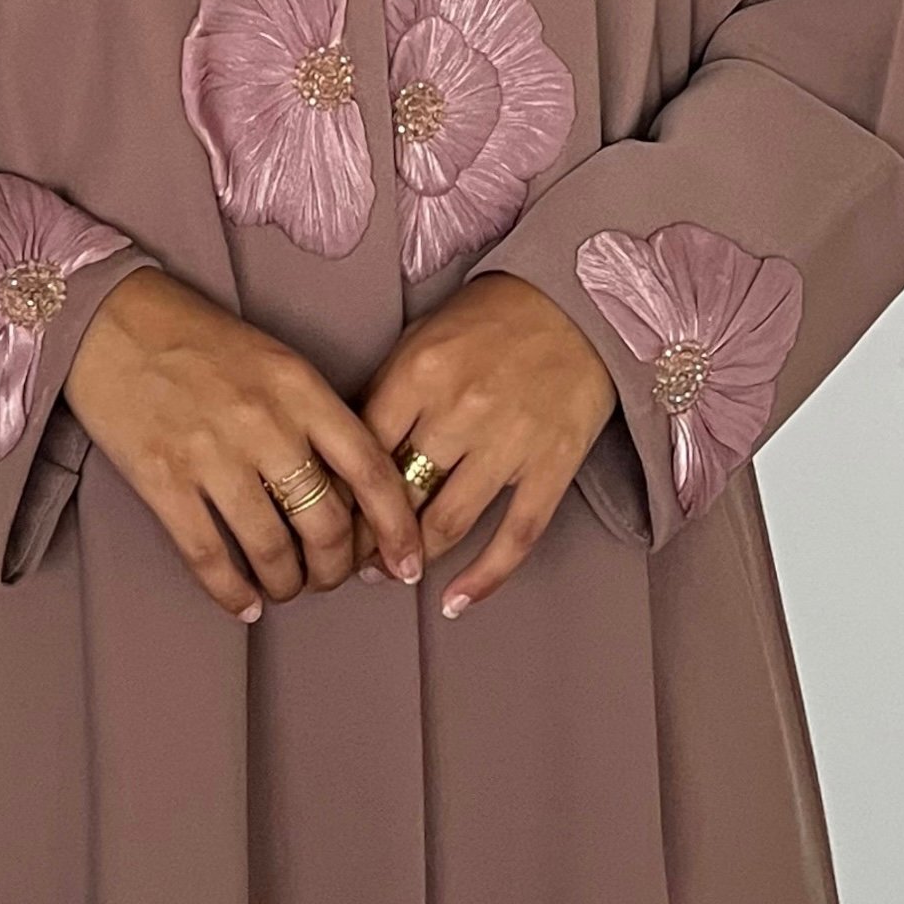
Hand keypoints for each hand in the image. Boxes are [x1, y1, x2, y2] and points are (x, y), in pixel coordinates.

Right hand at [64, 266, 422, 619]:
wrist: (107, 317)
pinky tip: (244, 604)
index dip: (396, 527)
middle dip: (335, 568)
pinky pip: (209, 556)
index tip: (406, 561)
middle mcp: (264, 423)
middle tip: (329, 577)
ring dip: (287, 583)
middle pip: (325, 523)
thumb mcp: (272, 358)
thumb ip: (312, 414)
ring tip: (285, 588)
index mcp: (299, 387)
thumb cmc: (193, 335)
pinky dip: (232, 592)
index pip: (370, 470)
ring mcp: (210, 454)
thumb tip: (345, 489)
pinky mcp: (162, 479)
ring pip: (271, 549)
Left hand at [353, 273, 616, 616]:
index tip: (324, 517)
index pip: (363, 453)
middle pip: (399, 495)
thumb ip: (389, 391)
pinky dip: (484, 576)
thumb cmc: (491, 316)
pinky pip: (516, 535)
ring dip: (413, 559)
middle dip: (368, 537)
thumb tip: (350, 451)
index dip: (339, 495)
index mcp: (419, 375)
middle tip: (349, 559)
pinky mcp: (552, 466)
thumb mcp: (423, 337)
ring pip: (447, 523)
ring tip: (390, 574)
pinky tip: (457, 601)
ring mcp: (508, 444)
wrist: (578, 302)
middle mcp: (459, 413)